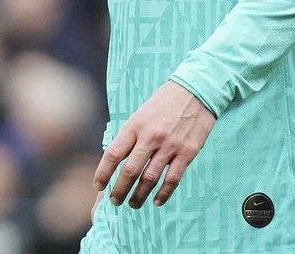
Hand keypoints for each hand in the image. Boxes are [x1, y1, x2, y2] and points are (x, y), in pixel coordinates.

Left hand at [93, 80, 214, 208]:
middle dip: (119, 190)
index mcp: (135, 125)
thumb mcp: (141, 113)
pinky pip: (172, 179)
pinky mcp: (187, 152)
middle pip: (130, 171)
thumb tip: (116, 162)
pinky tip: (157, 201)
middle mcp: (151, 136)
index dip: (103, 173)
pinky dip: (163, 193)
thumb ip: (130, 136)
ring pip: (149, 179)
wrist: (196, 90)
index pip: (113, 154)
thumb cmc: (164, 103)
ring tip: (133, 204)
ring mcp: (170, 145)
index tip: (99, 185)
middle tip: (115, 201)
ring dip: (139, 196)